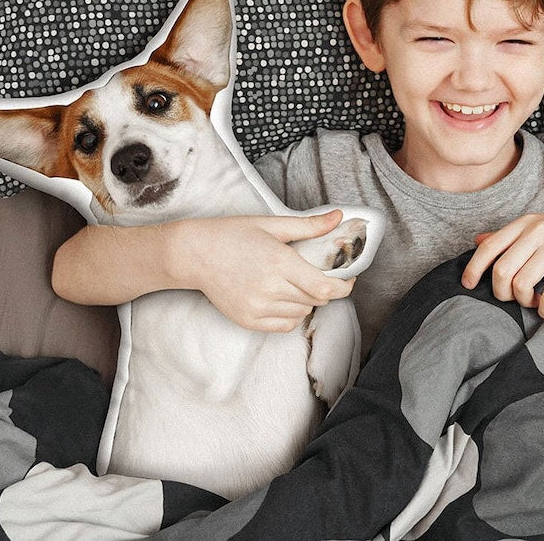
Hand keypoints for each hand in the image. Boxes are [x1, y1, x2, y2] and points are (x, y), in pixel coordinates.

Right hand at [178, 211, 355, 332]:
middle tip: (316, 274)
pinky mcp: (248, 320)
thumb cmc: (232, 235)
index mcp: (280, 262)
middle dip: (323, 288)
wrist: (195, 254)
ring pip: (302, 312)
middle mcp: (270, 288)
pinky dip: (291, 314)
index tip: (348, 279)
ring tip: (294, 282)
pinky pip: (285, 326)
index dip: (343, 287)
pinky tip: (283, 298)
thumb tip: (339, 217)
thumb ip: (309, 226)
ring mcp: (258, 307)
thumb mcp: (272, 225)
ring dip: (306, 300)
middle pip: (316, 300)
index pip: (325, 287)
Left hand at [461, 211, 543, 318]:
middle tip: (512, 298)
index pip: (489, 248)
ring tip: (534, 302)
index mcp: (526, 223)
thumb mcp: (540, 227)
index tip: (468, 285)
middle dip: (501, 293)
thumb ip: (509, 236)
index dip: (473, 269)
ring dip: (524, 302)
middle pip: (501, 271)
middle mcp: (538, 232)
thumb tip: (477, 240)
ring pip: (521, 285)